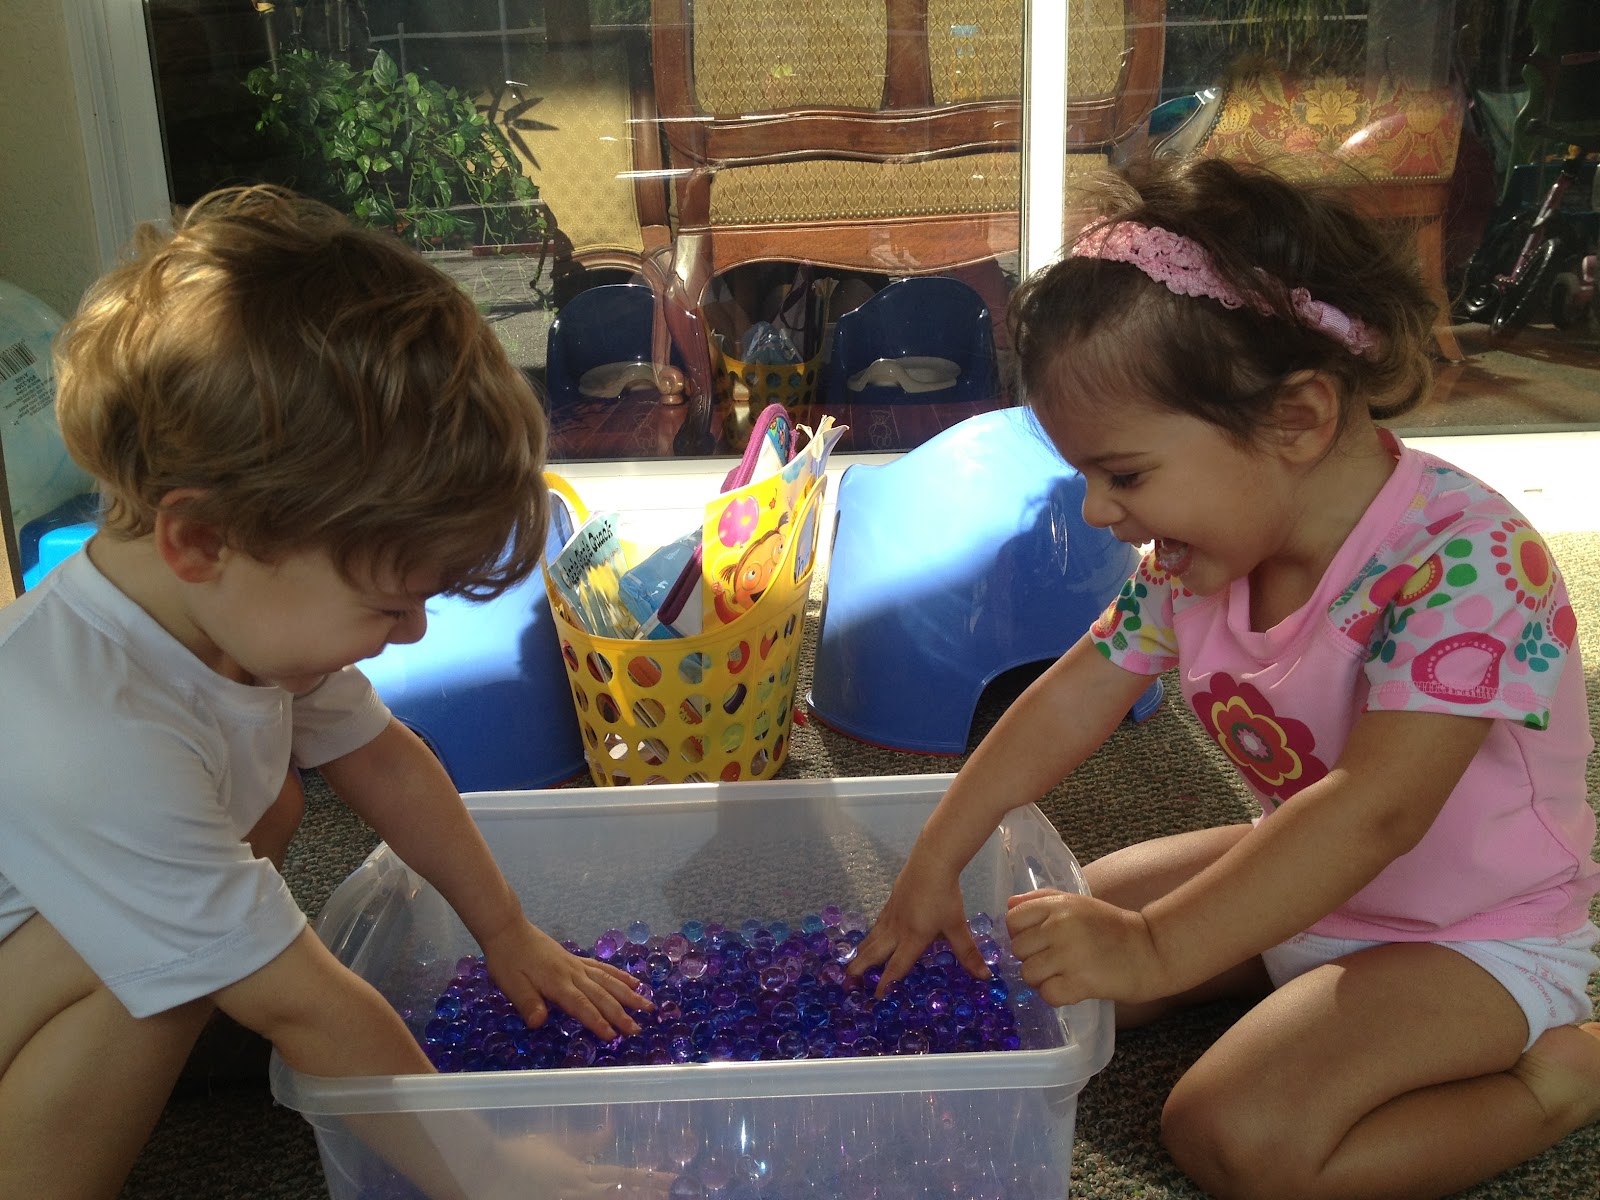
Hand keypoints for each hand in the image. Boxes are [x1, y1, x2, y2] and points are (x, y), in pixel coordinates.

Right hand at [478, 1132, 674, 1199]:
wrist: (488, 1171)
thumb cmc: (522, 1153)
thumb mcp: (557, 1143)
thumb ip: (587, 1139)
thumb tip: (613, 1127)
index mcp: (581, 1174)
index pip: (624, 1177)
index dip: (649, 1179)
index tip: (671, 1179)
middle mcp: (579, 1194)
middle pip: (620, 1197)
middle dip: (647, 1195)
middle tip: (674, 1193)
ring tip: (655, 1198)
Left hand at [480, 922, 652, 1040]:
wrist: (509, 930)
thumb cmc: (507, 960)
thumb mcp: (510, 984)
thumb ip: (527, 1003)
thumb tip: (539, 1023)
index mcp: (557, 983)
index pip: (581, 1005)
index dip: (597, 1021)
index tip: (613, 1036)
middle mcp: (573, 974)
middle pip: (601, 995)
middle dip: (620, 1013)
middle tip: (637, 1029)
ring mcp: (577, 965)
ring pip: (608, 980)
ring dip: (628, 994)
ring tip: (647, 1005)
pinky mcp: (576, 960)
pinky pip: (603, 968)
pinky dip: (619, 975)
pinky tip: (633, 981)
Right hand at [848, 856, 989, 997]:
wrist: (930, 863)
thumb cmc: (944, 896)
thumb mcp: (957, 926)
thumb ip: (968, 953)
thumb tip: (985, 976)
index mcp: (912, 939)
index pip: (896, 967)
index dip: (886, 984)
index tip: (876, 998)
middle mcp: (896, 930)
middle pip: (873, 954)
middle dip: (859, 970)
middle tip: (848, 984)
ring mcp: (890, 916)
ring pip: (871, 939)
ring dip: (861, 954)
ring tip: (852, 966)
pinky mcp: (890, 904)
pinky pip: (875, 927)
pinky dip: (868, 938)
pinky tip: (870, 938)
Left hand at [1005, 889, 1162, 1006]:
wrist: (1152, 949)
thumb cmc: (1112, 928)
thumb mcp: (1078, 903)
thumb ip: (1042, 900)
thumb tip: (1009, 905)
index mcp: (1059, 905)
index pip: (1013, 919)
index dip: (1020, 934)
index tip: (1037, 941)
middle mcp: (1060, 926)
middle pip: (1018, 949)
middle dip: (1032, 958)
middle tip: (1054, 961)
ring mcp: (1070, 954)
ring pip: (1029, 974)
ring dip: (1042, 980)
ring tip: (1063, 975)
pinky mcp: (1082, 982)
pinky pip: (1047, 994)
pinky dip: (1056, 996)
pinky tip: (1072, 988)